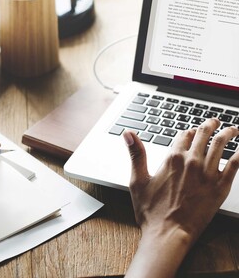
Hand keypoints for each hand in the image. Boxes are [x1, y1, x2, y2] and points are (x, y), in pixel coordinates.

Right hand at [123, 118, 238, 277]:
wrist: (169, 234)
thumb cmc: (151, 211)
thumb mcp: (138, 180)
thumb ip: (136, 153)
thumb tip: (128, 133)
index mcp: (172, 158)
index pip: (184, 135)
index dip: (188, 132)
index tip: (191, 131)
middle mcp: (192, 162)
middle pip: (203, 135)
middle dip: (209, 125)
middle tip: (214, 121)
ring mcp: (208, 174)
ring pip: (220, 145)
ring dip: (227, 134)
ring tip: (232, 129)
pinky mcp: (220, 188)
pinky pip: (234, 166)